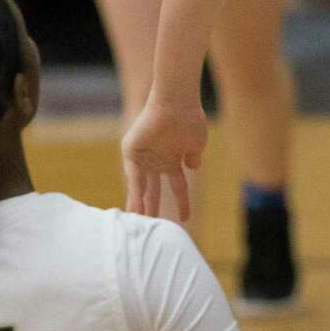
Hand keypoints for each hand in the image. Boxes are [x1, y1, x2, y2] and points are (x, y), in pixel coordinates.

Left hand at [122, 96, 207, 221]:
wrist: (176, 101)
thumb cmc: (190, 118)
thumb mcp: (197, 142)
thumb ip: (194, 157)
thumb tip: (193, 168)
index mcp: (174, 159)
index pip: (178, 186)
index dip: (182, 203)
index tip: (185, 219)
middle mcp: (159, 161)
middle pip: (155, 191)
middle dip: (154, 209)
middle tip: (152, 229)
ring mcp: (145, 158)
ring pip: (142, 188)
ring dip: (140, 206)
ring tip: (138, 225)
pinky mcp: (132, 152)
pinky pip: (133, 177)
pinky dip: (133, 192)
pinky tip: (134, 208)